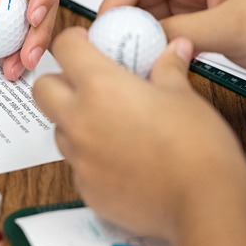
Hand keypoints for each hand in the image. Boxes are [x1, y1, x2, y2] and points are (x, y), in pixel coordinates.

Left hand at [32, 27, 245, 241]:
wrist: (203, 204)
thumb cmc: (197, 147)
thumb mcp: (184, 96)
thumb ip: (168, 68)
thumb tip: (173, 49)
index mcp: (100, 86)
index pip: (64, 47)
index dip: (75, 41)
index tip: (87, 44)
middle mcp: (79, 120)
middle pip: (43, 89)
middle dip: (60, 82)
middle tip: (90, 84)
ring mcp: (79, 158)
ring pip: (59, 129)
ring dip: (76, 122)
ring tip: (114, 125)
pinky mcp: (85, 188)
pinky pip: (77, 165)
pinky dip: (92, 158)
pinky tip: (123, 160)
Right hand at [99, 0, 245, 92]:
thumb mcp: (230, 29)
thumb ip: (180, 31)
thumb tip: (138, 40)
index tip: (104, 27)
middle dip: (121, 19)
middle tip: (109, 48)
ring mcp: (197, 6)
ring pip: (149, 16)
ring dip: (136, 35)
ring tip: (126, 59)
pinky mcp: (202, 28)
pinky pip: (164, 33)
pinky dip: (153, 47)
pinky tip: (149, 64)